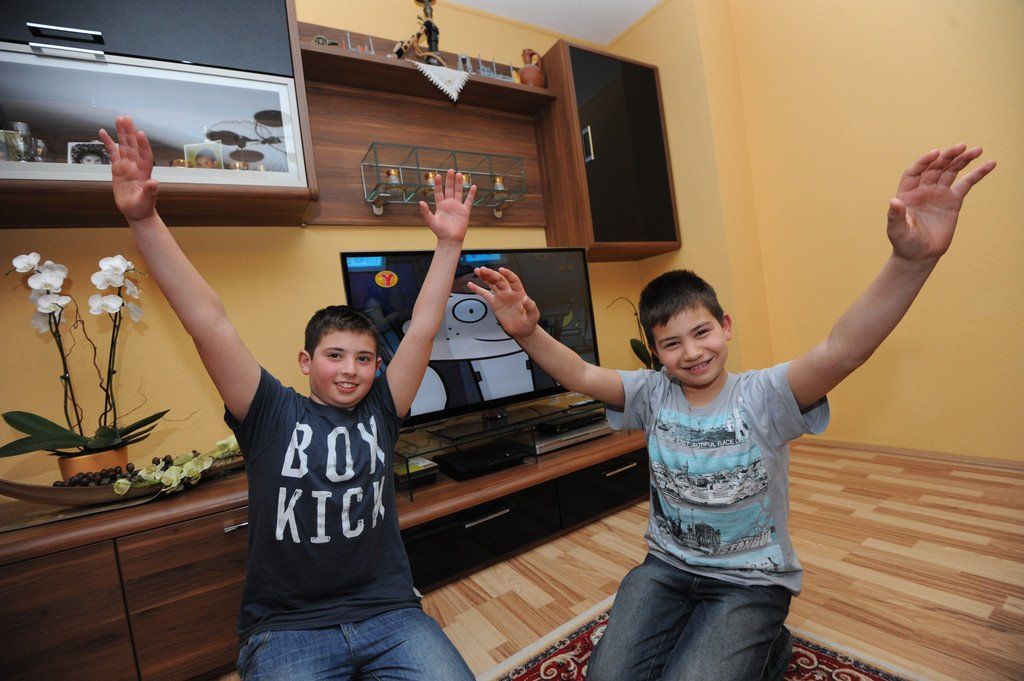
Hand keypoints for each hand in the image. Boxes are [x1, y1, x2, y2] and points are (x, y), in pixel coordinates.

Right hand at [98, 116, 158, 221]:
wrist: (136, 212)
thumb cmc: (142, 207)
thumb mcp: (146, 201)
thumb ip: (150, 191)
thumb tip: (154, 182)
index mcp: (144, 172)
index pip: (145, 155)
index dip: (143, 144)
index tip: (140, 133)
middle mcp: (136, 165)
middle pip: (133, 146)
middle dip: (130, 132)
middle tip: (126, 118)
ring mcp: (127, 165)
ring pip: (124, 146)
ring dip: (122, 133)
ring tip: (119, 118)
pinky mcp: (118, 168)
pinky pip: (113, 152)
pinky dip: (108, 143)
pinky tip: (103, 132)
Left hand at [419, 168, 475, 241]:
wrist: (450, 240)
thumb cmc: (440, 232)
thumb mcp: (431, 221)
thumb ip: (425, 212)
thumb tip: (421, 202)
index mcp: (440, 205)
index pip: (439, 192)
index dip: (438, 184)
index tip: (437, 175)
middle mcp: (449, 204)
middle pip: (449, 189)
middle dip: (450, 180)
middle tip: (451, 170)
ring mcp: (457, 207)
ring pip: (458, 192)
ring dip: (459, 184)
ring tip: (459, 174)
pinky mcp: (465, 211)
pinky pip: (469, 200)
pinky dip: (471, 194)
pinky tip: (473, 186)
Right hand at [467, 266, 539, 338]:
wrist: (521, 330)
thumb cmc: (528, 322)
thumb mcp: (533, 316)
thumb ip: (531, 307)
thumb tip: (527, 299)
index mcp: (519, 293)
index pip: (513, 280)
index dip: (508, 274)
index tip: (501, 270)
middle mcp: (509, 293)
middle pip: (499, 280)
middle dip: (491, 274)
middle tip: (483, 270)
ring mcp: (501, 297)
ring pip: (492, 284)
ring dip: (485, 277)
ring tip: (478, 271)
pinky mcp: (495, 303)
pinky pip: (485, 294)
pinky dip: (478, 289)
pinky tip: (471, 285)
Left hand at [887, 144, 995, 261]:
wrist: (920, 254)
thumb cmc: (905, 243)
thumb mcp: (897, 231)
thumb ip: (895, 216)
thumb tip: (893, 201)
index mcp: (907, 193)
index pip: (914, 172)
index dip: (923, 161)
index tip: (935, 153)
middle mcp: (923, 189)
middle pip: (935, 168)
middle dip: (948, 156)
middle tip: (961, 147)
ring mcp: (939, 193)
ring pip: (951, 172)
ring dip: (962, 160)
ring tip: (976, 150)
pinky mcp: (953, 201)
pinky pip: (966, 184)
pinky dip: (977, 174)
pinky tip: (989, 164)